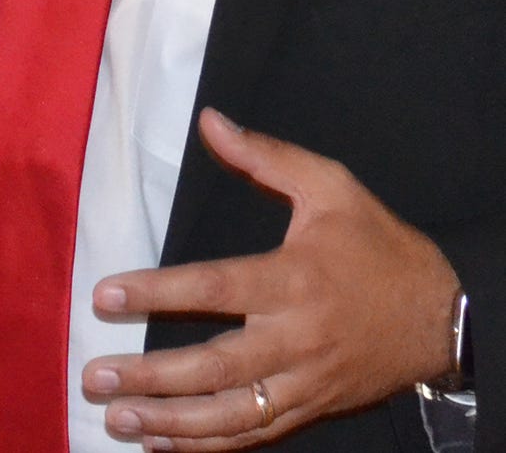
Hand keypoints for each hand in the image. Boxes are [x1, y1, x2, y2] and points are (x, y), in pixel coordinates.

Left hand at [83, 108, 457, 449]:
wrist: (444, 317)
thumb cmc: (377, 245)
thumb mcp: (330, 187)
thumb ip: (265, 156)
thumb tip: (209, 119)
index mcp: (293, 281)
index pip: (214, 289)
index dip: (157, 293)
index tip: (104, 295)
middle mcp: (295, 340)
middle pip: (214, 367)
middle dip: (151, 376)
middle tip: (96, 376)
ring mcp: (304, 383)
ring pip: (230, 414)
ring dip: (170, 423)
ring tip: (117, 419)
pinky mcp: (311, 409)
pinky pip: (254, 434)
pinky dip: (208, 445)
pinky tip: (162, 442)